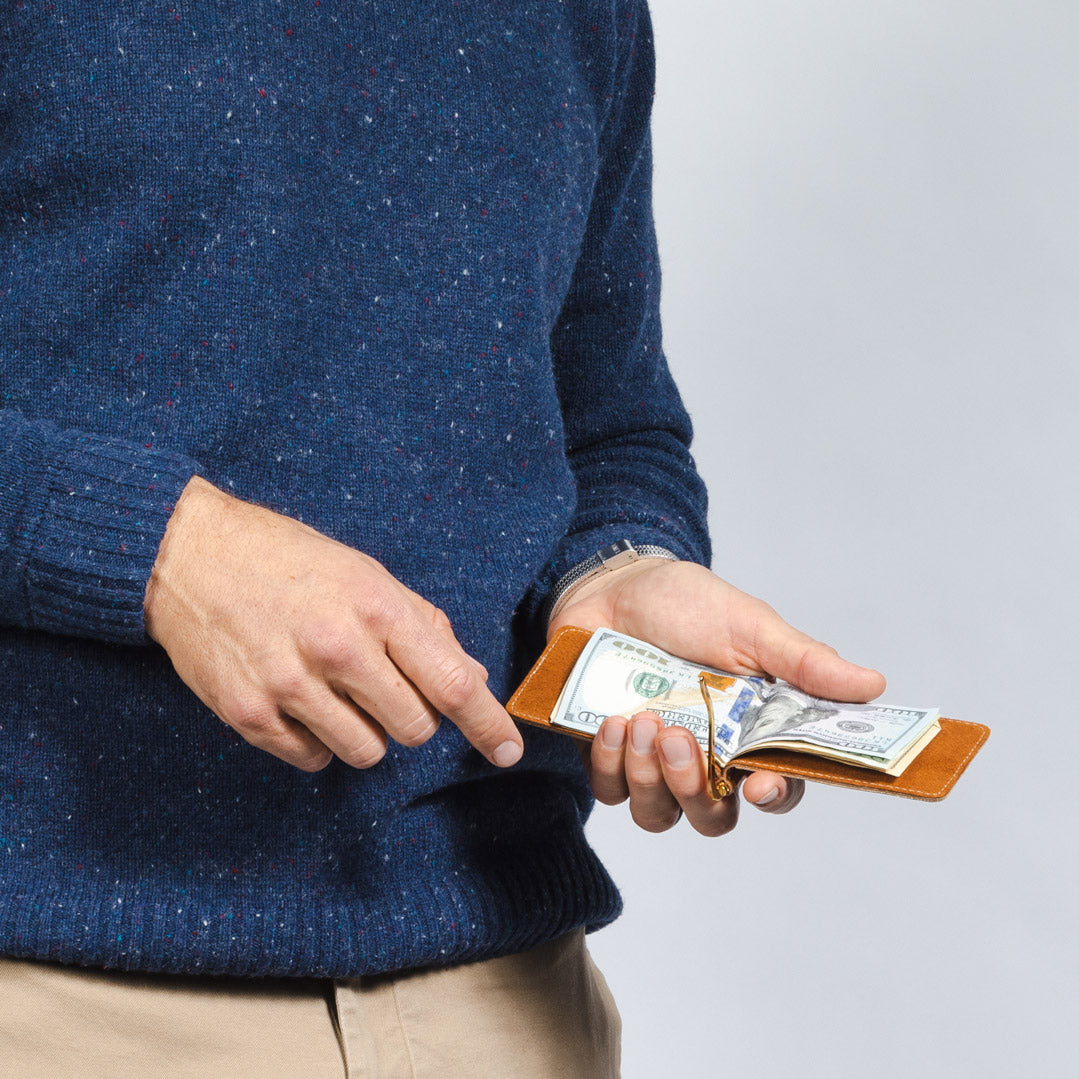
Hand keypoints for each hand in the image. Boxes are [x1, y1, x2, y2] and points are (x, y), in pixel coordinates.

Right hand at [144, 477, 522, 771]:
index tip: (507, 750)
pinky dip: (319, 741)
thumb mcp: (366, 574)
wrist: (189, 555)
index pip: (452, 682)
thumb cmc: (287, 561)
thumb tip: (471, 678)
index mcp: (375, 607)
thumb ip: (423, 626)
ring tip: (337, 692)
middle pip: (414, 729)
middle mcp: (337, 648)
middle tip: (383, 686)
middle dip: (412, 718)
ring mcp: (289, 685)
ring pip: (366, 752)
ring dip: (365, 732)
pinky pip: (314, 759)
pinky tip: (301, 702)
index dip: (487, 724)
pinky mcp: (249, 714)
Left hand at [549, 558, 885, 832]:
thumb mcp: (748, 626)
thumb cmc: (685, 604)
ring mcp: (653, 761)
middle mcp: (704, 756)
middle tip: (680, 739)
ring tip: (641, 720)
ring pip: (657, 814)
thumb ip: (803, 663)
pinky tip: (612, 719)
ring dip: (648, 776)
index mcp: (750, 731)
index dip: (774, 798)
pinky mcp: (608, 756)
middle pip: (712, 818)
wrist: (613, 585)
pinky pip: (610, 790)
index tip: (759, 785)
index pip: (777, 786)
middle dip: (695, 791)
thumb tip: (873, 686)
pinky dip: (610, 762)